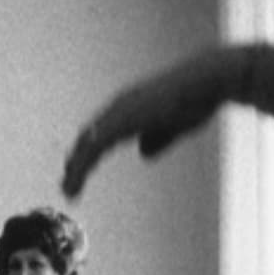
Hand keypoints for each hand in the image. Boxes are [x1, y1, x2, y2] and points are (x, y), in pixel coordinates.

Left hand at [62, 49, 241, 198]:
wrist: (206, 82)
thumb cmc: (196, 101)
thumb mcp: (173, 126)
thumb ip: (156, 139)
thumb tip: (142, 152)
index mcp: (130, 108)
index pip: (101, 133)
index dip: (89, 153)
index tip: (79, 173)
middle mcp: (119, 107)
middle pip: (88, 137)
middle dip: (76, 163)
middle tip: (67, 186)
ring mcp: (118, 112)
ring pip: (86, 144)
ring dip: (75, 169)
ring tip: (68, 191)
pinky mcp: (121, 120)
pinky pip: (94, 147)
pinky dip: (82, 166)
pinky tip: (76, 181)